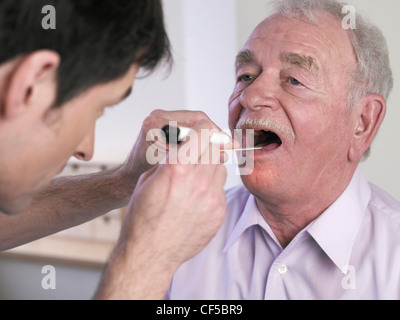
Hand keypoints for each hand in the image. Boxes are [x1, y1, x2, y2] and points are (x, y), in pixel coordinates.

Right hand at [95, 119, 227, 298]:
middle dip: (205, 145)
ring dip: (210, 165)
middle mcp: (198, 180)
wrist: (150, 253)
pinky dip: (212, 187)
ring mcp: (211, 198)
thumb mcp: (148, 179)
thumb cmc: (142, 216)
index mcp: (177, 167)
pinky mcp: (218, 213)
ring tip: (194, 177)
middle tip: (197, 151)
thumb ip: (170, 158)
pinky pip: (221, 189)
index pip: (202, 132)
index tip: (200, 127)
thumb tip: (183, 145)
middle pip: (214, 147)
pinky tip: (197, 197)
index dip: (201, 127)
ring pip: (220, 167)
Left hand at [116, 109, 225, 190]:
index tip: (229, 145)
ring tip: (222, 149)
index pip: (195, 123)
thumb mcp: (171, 171)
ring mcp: (158, 119)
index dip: (216, 135)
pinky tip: (209, 149)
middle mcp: (156, 118)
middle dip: (215, 135)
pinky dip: (199, 138)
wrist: (126, 181)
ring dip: (208, 136)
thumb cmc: (143, 180)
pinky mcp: (161, 123)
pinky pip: (187, 127)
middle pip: (197, 120)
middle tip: (229, 146)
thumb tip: (222, 154)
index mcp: (156, 126)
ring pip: (194, 123)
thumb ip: (195, 160)